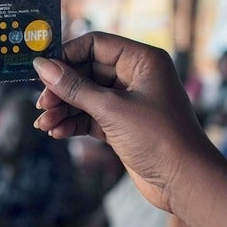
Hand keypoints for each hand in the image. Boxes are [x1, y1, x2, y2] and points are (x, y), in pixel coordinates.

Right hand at [33, 32, 214, 212]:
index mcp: (142, 60)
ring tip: (44, 124)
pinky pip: (91, 116)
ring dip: (64, 109)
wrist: (185, 182)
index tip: (41, 70)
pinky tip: (57, 132)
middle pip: (87, 71)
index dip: (67, 55)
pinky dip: (74, 123)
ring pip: (87, 96)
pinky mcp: (123, 124)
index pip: (96, 44)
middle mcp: (136, 76)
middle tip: (41, 104)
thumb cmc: (159, 138)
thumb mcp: (112, 110)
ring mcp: (129, 101)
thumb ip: (75, 88)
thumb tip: (42, 66)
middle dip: (62, 88)